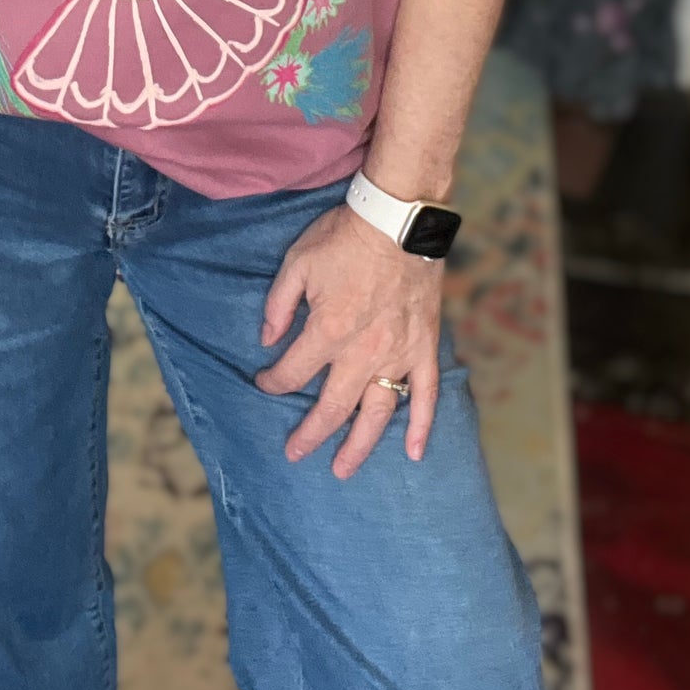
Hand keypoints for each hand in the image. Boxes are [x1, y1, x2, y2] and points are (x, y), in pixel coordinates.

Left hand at [255, 203, 443, 478]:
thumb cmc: (345, 237)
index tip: (264, 383)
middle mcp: (362, 352)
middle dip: (310, 434)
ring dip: (358, 445)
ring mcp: (397, 353)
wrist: (399, 218)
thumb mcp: (297, 262)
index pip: (292, 372)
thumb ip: (278, 305)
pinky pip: (425, 394)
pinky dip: (422, 426)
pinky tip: (413, 453)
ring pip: (378, 412)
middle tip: (294, 453)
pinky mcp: (423, 346)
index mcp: (328, 331)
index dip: (273, 381)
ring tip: (343, 470)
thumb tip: (266, 340)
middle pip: (332, 407)